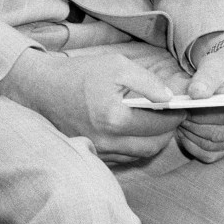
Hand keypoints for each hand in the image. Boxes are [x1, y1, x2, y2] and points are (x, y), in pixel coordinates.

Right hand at [0, 49, 179, 165]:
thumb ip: (147, 82)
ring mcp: (99, 151)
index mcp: (114, 117)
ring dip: (153, 140)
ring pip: (141, 154)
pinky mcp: (94, 155)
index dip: (176, 116)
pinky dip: (135, 145)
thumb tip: (171, 98)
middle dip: (167, 131)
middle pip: (154, 146)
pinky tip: (134, 128)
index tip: (181, 108)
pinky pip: (125, 157)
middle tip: (171, 115)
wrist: (41, 89)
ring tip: (154, 121)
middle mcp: (107, 140)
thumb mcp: (116, 66)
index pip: (159, 124)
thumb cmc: (79, 75)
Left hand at [174, 47, 223, 162]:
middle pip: (219, 133)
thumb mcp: (214, 67)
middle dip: (194, 124)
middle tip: (177, 114)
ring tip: (178, 120)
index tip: (185, 106)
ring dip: (191, 135)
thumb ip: (205, 79)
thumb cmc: (223, 69)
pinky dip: (193, 146)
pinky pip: (210, 154)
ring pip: (213, 145)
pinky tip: (183, 132)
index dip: (203, 113)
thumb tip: (195, 94)